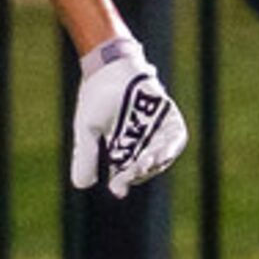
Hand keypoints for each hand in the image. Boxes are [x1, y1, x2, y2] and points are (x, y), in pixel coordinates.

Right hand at [70, 38, 186, 199]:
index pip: (123, 173)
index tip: (117, 190)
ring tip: (148, 163)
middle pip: (143, 167)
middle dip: (138, 171)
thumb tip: (83, 185)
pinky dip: (172, 147)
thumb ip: (86, 156)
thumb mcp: (87, 130)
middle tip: (132, 170)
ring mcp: (155, 131)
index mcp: (119, 148)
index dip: (122, 182)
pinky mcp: (168, 119)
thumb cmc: (96, 97)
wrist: (110, 68)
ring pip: (161, 156)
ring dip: (156, 162)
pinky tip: (164, 153)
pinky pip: (176, 137)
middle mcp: (139, 143)